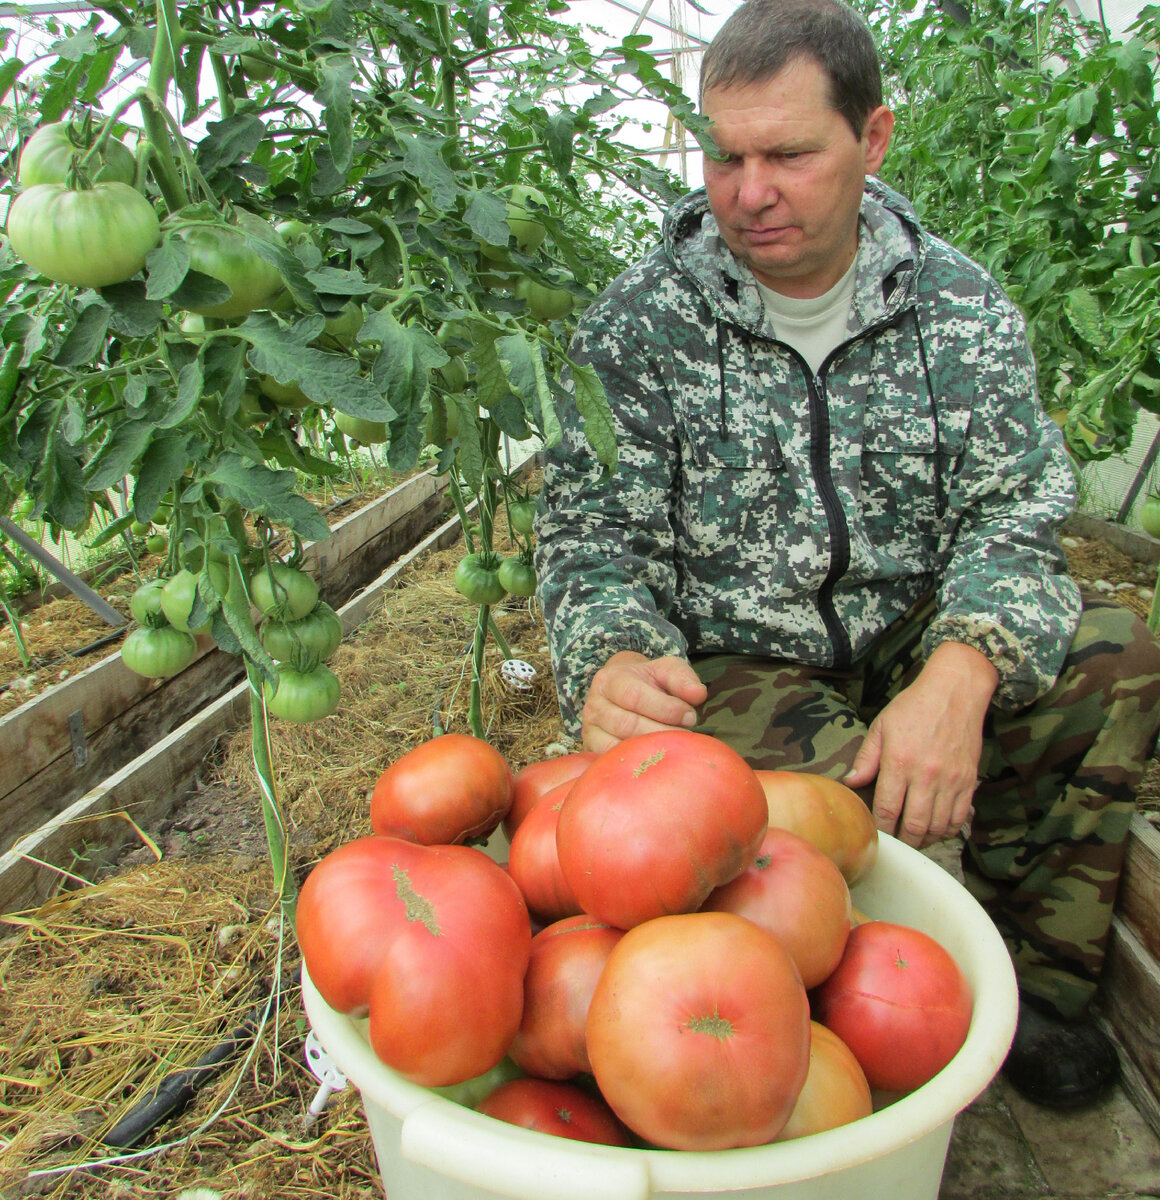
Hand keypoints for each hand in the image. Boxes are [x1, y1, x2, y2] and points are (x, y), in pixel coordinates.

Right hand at [581, 651, 708, 753]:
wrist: (623, 692)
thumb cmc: (647, 682)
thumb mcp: (665, 670)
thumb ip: (682, 678)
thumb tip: (698, 694)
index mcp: (610, 680)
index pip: (635, 696)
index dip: (666, 709)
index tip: (690, 716)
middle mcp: (594, 704)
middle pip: (627, 724)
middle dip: (661, 731)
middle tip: (686, 735)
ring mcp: (591, 730)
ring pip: (619, 745)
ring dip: (651, 749)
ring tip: (673, 747)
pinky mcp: (593, 750)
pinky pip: (613, 761)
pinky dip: (635, 763)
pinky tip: (656, 761)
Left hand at [843, 642, 997, 847]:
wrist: (956, 690)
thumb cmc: (915, 705)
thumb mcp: (882, 726)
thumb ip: (867, 758)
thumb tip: (852, 783)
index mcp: (900, 762)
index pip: (886, 809)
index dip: (880, 828)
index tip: (876, 834)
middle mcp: (926, 775)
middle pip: (913, 825)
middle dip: (902, 841)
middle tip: (895, 844)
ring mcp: (951, 780)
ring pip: (937, 827)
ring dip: (924, 840)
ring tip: (913, 840)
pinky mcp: (969, 781)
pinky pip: (959, 818)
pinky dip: (947, 830)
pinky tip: (935, 830)